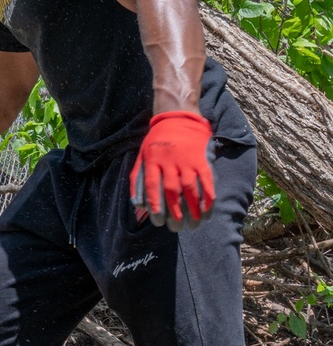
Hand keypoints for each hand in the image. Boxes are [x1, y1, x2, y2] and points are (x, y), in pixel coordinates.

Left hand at [129, 111, 215, 231]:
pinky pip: (206, 180)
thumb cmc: (156, 141)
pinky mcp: (201, 158)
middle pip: (171, 190)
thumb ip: (137, 178)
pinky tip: (208, 210)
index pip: (152, 185)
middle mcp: (169, 161)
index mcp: (152, 160)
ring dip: (193, 209)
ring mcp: (186, 159)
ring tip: (194, 224)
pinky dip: (208, 196)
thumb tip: (137, 204)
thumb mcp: (141, 155)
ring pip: (190, 188)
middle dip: (174, 212)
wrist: (177, 117)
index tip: (158, 221)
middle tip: (176, 227)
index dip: (155, 204)